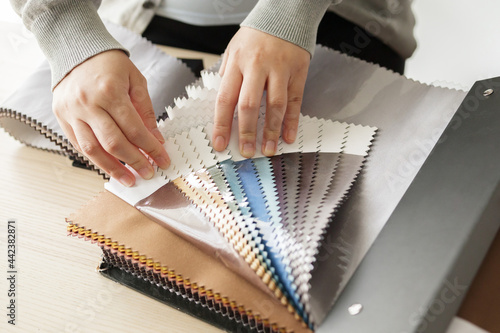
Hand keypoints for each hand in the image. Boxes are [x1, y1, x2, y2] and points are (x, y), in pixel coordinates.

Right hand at [52, 50, 169, 186]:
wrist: (76, 49)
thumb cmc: (109, 64)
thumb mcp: (135, 80)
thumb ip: (145, 111)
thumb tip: (156, 139)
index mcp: (110, 92)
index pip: (135, 129)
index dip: (151, 148)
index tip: (162, 160)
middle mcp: (88, 104)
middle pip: (114, 143)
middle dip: (134, 162)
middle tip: (148, 173)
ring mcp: (72, 112)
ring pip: (93, 150)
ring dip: (113, 168)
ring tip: (129, 180)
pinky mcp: (62, 118)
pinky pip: (79, 145)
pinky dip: (96, 159)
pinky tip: (109, 167)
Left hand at [212, 27, 309, 157]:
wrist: (285, 13)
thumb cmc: (257, 34)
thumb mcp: (234, 49)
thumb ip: (228, 74)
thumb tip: (223, 102)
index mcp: (237, 62)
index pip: (226, 98)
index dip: (222, 124)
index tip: (220, 143)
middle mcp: (257, 66)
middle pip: (249, 105)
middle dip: (247, 132)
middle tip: (247, 152)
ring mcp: (279, 69)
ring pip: (275, 106)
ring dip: (272, 131)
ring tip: (269, 149)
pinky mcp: (297, 72)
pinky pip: (295, 101)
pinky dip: (292, 121)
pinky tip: (288, 136)